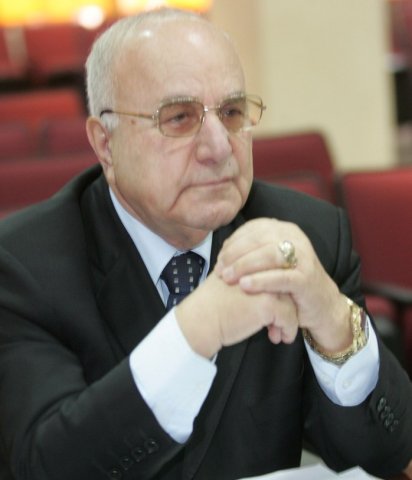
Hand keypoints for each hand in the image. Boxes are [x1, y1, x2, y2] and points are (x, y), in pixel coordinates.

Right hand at [175, 271, 297, 357]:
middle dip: (286, 305)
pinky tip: (279, 338)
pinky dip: (288, 329)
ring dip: (289, 319)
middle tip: (281, 322)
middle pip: (285, 285)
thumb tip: (268, 289)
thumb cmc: (211, 305)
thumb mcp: (230, 280)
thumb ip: (248, 277)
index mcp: (249, 262)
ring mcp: (265, 285)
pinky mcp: (268, 304)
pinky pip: (289, 317)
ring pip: (291, 301)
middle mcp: (259, 270)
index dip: (279, 290)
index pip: (275, 271)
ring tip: (280, 332)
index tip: (278, 307)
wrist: (201, 320)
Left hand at [215, 218, 352, 352]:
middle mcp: (295, 238)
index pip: (253, 229)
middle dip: (234, 255)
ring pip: (269, 255)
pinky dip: (260, 281)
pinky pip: (281, 277)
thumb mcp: (268, 263)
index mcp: (284, 230)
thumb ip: (250, 253)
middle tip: (219, 270)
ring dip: (244, 266)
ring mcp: (304, 256)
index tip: (219, 259)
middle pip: (258, 239)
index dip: (233, 242)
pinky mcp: (307, 278)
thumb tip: (223, 251)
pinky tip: (244, 286)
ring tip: (227, 278)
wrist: (320, 305)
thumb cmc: (287, 284)